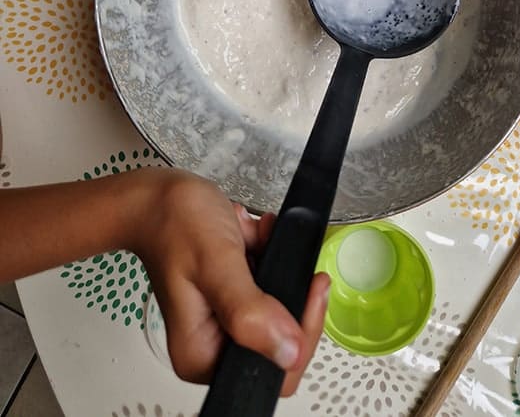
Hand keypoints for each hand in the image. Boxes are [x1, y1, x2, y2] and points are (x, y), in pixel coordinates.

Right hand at [132, 169, 329, 394]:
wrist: (157, 196)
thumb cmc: (174, 224)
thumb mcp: (215, 262)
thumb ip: (248, 309)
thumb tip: (288, 352)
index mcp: (203, 354)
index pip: (272, 371)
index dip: (302, 334)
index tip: (314, 286)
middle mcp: (214, 345)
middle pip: (282, 339)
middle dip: (286, 286)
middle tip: (278, 247)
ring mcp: (226, 319)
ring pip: (280, 305)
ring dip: (276, 263)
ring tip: (258, 233)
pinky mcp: (234, 297)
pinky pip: (270, 283)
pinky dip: (268, 254)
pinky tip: (252, 233)